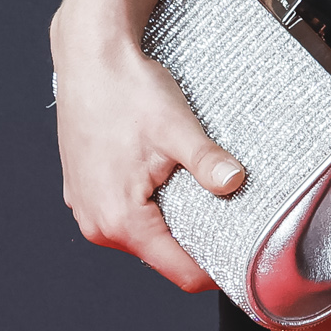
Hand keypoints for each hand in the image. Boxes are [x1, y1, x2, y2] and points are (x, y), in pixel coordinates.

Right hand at [54, 35, 248, 292]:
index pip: (180, 272)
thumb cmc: (124, 90)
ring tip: (195, 189)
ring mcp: (88, 208)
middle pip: (162, 255)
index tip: (244, 258)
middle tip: (229, 215)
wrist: (88, 58)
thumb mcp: (176, 127)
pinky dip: (150, 204)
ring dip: (172, 219)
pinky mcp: (86, 192)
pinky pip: (126, 214)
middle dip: (197, 240)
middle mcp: (98, 223)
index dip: (217, 269)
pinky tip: (165, 177)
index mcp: (120, 219)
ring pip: (144, 234)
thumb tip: (235, 183)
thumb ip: (207, 162)